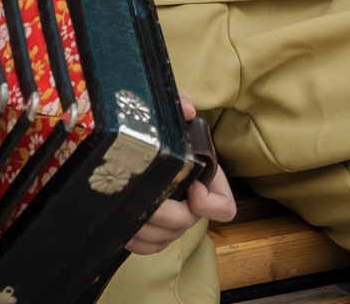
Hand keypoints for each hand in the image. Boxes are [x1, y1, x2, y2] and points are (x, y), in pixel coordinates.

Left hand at [124, 95, 234, 254]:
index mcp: (206, 179)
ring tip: (126, 210)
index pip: (224, 206)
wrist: (139, 140)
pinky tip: (124, 230)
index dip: (211, 204)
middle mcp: (193, 204)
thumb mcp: (171, 111)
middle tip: (143, 197)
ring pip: (166, 237)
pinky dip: (139, 242)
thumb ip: (181, 103)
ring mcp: (175, 220)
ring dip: (146, 228)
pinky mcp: (155, 230)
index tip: (193, 188)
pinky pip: (152, 246)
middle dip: (164, 213)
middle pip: (188, 222)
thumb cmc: (163, 130)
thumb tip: (187, 111)